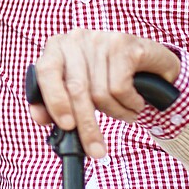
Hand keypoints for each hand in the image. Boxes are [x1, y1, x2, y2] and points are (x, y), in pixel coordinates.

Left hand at [29, 29, 180, 157]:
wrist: (149, 64)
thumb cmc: (106, 78)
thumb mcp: (79, 91)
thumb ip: (55, 103)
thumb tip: (39, 118)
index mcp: (56, 47)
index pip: (46, 71)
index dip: (54, 100)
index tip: (66, 126)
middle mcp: (76, 38)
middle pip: (76, 88)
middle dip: (86, 125)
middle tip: (95, 150)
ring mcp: (100, 38)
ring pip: (101, 92)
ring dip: (116, 114)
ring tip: (125, 113)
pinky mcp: (124, 43)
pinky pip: (121, 88)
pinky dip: (130, 104)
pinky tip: (135, 103)